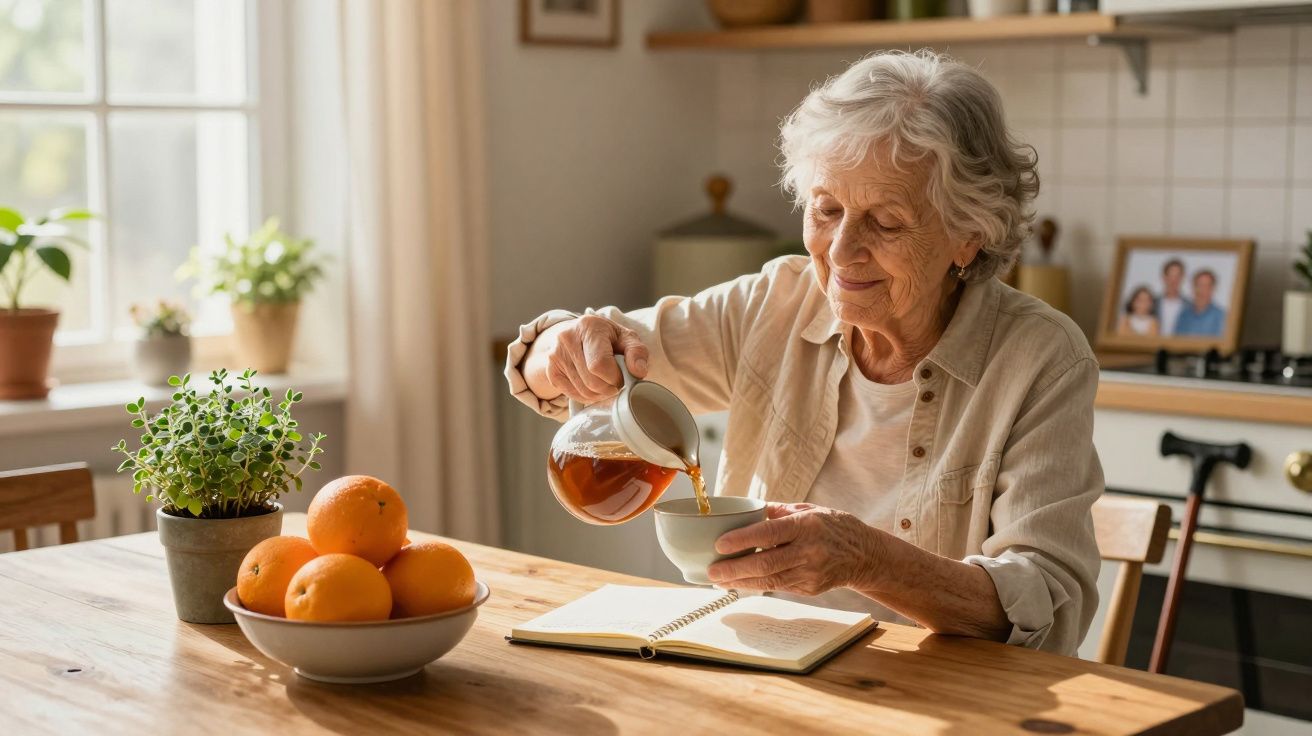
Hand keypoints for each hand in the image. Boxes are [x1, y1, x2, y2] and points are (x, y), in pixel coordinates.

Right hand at [524, 314, 649, 403]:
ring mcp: (555, 355)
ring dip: (600, 394)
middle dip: (609, 388)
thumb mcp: (627, 338)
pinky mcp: (551, 370)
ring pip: (583, 391)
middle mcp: (567, 338)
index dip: (615, 378)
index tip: (623, 376)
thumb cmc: (608, 338)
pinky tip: (593, 386)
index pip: (599, 365)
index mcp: (588, 326)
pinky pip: (572, 394)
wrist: (580, 334)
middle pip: (591, 381)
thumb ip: (637, 352)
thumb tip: (638, 372)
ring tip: (606, 384)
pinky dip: (587, 396)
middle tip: (616, 382)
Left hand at [706, 503, 885, 596]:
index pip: (769, 533)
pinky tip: (739, 583)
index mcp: (806, 525)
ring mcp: (810, 573)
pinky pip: (778, 587)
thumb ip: (777, 511)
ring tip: (718, 580)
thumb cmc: (833, 526)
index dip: (742, 540)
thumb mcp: (808, 509)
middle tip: (711, 570)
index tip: (719, 544)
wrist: (865, 555)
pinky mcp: (809, 589)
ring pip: (769, 581)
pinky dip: (756, 585)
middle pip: (766, 563)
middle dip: (734, 570)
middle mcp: (809, 550)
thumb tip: (746, 509)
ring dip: (740, 582)